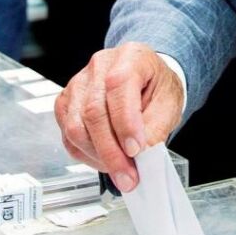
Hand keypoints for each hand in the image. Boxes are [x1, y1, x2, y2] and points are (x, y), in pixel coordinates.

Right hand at [54, 42, 183, 192]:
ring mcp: (78, 84)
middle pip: (93, 112)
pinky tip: (105, 160)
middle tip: (128, 177)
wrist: (146, 80)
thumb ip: (156, 128)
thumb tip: (141, 155)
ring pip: (76, 127)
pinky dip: (86, 154)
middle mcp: (99, 66)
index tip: (136, 151)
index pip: (118, 86)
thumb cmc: (157, 88)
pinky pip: (68, 135)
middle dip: (111, 151)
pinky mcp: (66, 102)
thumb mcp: (169, 104)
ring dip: (98, 156)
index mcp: (130, 57)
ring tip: (120, 171)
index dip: (125, 123)